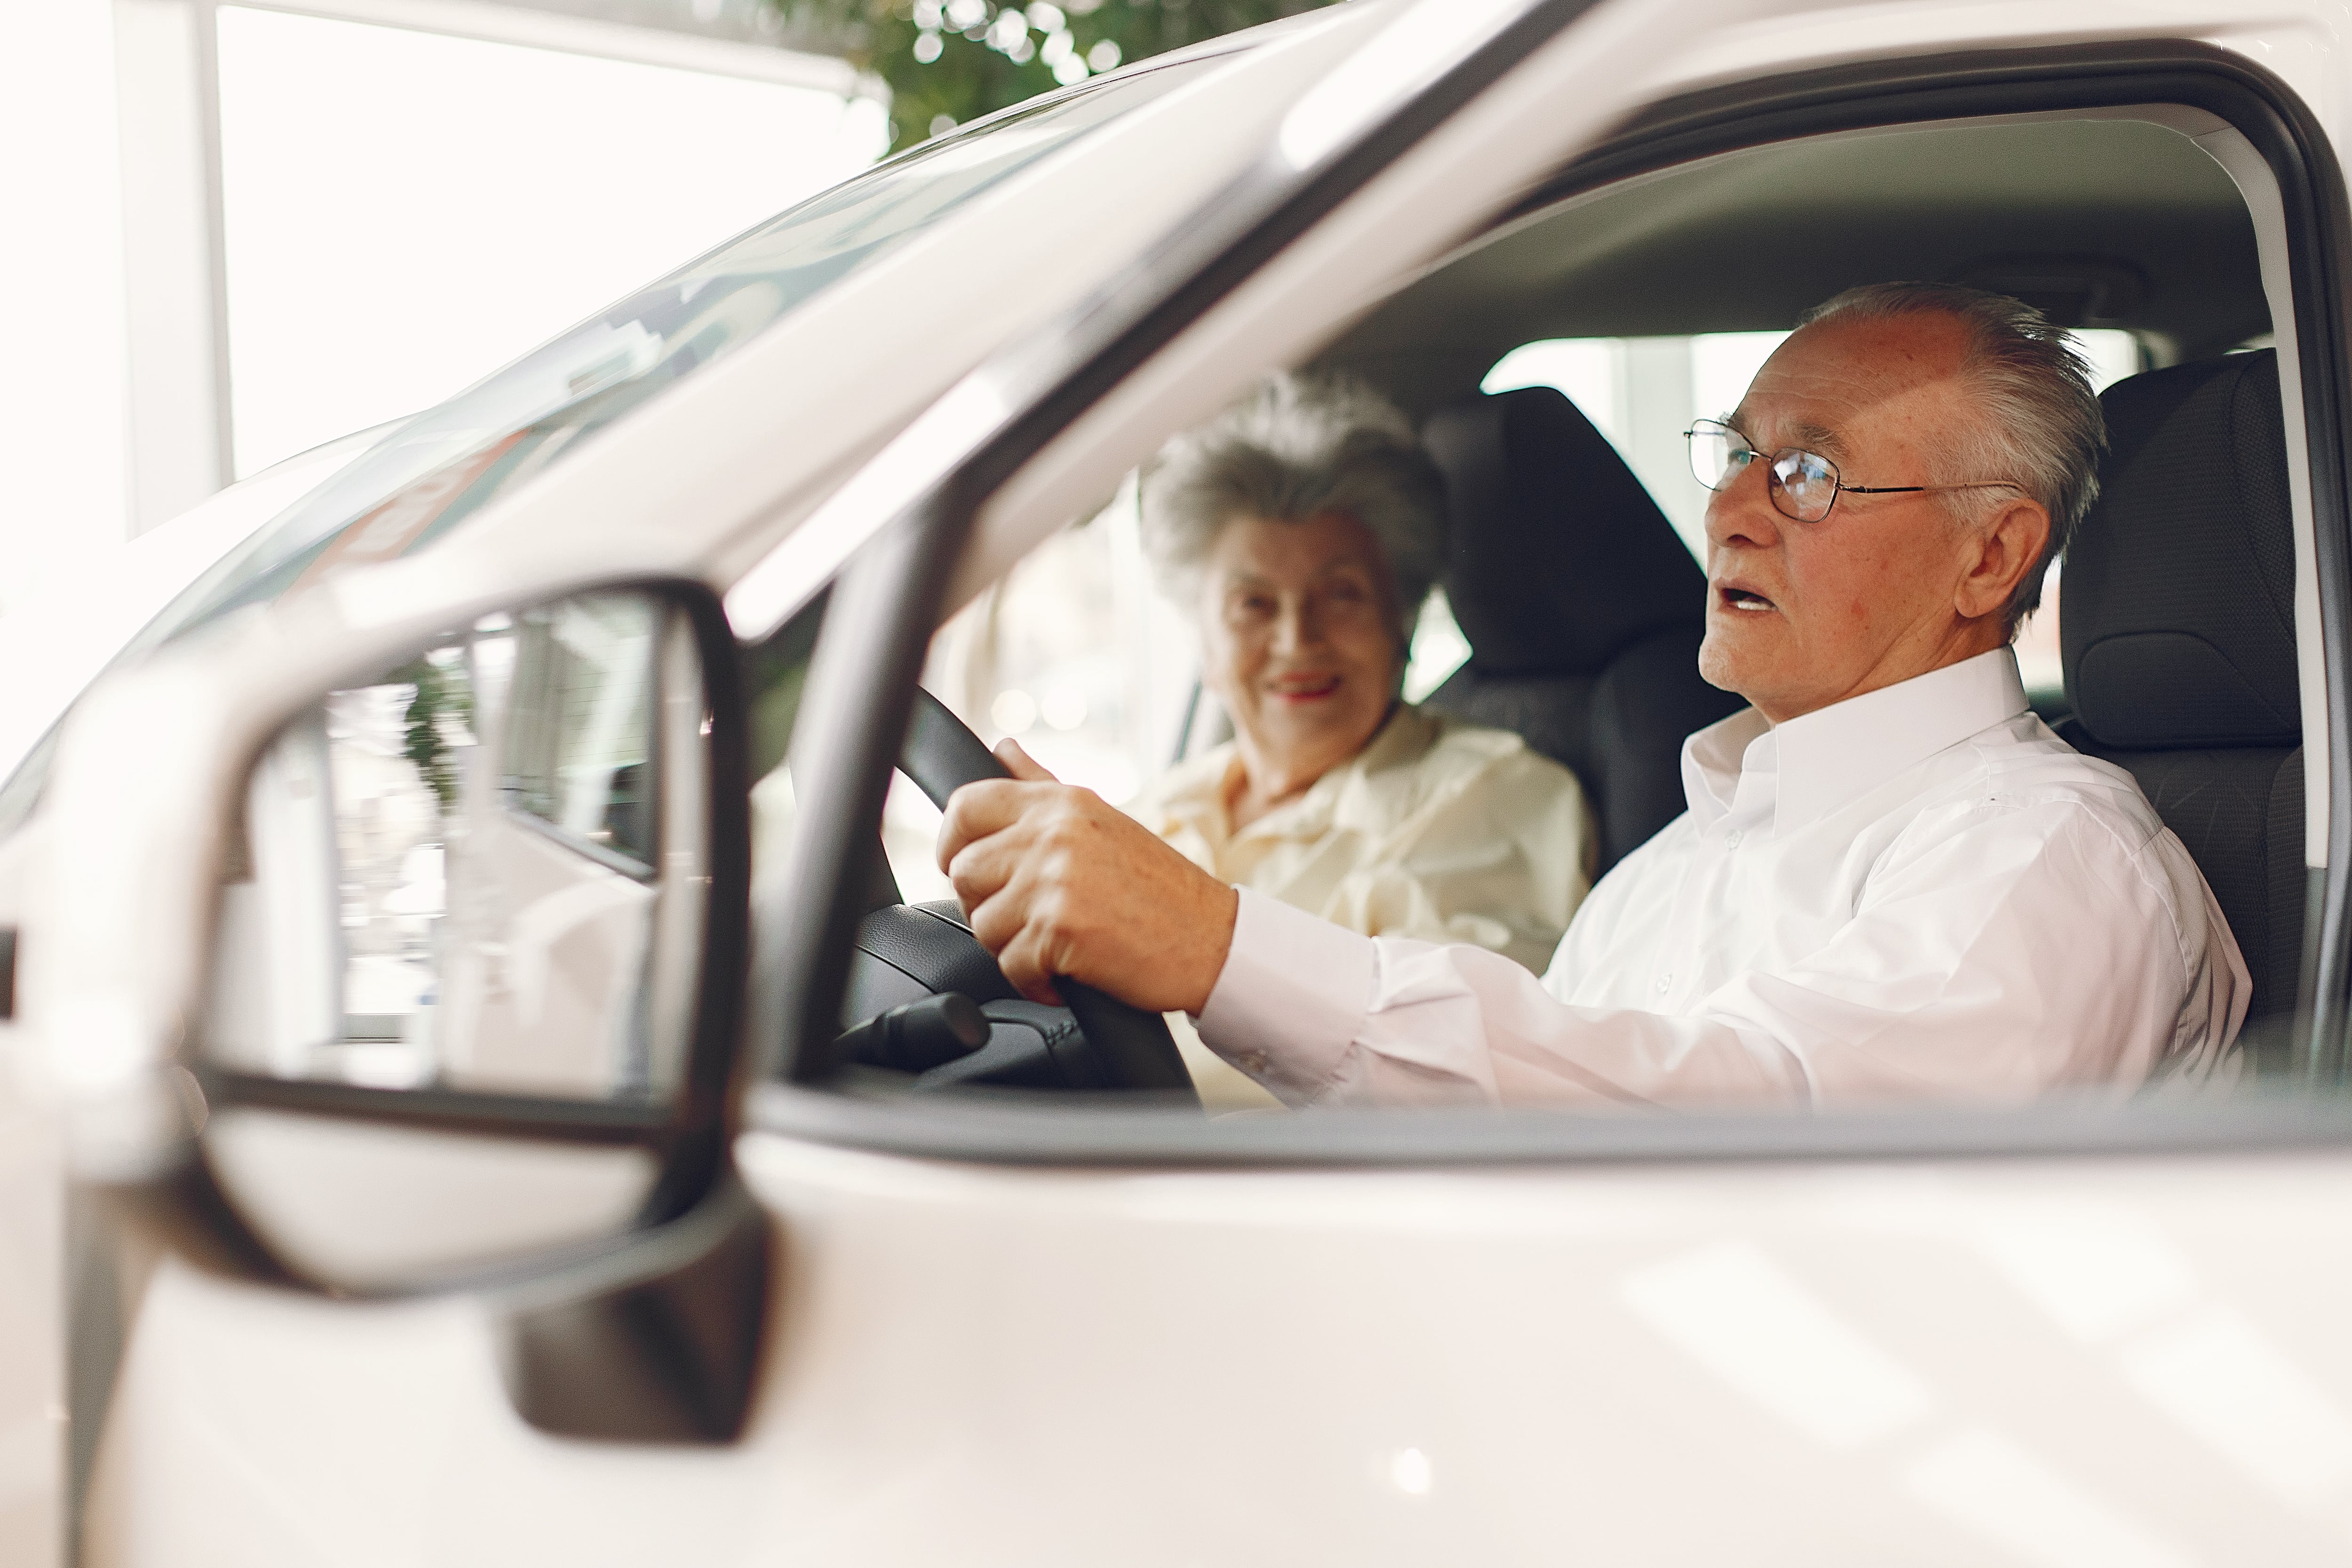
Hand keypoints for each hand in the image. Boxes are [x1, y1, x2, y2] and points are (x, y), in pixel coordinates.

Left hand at [938, 740, 1237, 1013]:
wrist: (1213, 940)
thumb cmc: (1161, 888)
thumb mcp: (1101, 819)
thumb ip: (1042, 784)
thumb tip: (1003, 747)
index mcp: (1060, 803)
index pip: (966, 805)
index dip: (951, 842)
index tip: (965, 868)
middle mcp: (1054, 833)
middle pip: (964, 871)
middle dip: (985, 904)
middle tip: (1027, 919)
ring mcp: (1055, 879)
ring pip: (982, 923)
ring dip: (1013, 947)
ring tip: (1056, 945)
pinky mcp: (1060, 927)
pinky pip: (1010, 965)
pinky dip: (1034, 982)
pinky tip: (1064, 975)